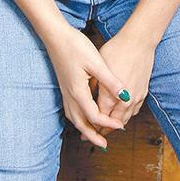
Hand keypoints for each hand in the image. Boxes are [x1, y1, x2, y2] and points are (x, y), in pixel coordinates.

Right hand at [44, 24, 127, 148]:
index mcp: (78, 91)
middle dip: (93, 135)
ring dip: (85, 129)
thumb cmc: (75, 46)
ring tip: (95, 134)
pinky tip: (84, 116)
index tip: (121, 126)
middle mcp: (70, 96)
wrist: (55, 36)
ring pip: (74, 119)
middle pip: (81, 124)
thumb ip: (110, 81)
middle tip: (105, 144)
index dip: (108, 123)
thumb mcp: (96, 62)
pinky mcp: (64, 87)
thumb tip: (124, 96)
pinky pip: (70, 111)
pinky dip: (78, 119)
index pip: (95, 116)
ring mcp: (65, 92)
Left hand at [84, 29, 155, 139]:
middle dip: (102, 130)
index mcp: (110, 95)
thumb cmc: (117, 49)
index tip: (83, 132)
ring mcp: (136, 97)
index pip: (99, 117)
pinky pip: (134, 111)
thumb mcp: (99, 67)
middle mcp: (125, 100)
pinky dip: (126, 116)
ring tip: (106, 129)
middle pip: (113, 122)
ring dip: (115, 125)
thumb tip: (86, 97)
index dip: (91, 125)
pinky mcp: (143, 92)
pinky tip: (121, 115)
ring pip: (125, 119)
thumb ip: (94, 87)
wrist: (139, 41)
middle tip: (93, 136)